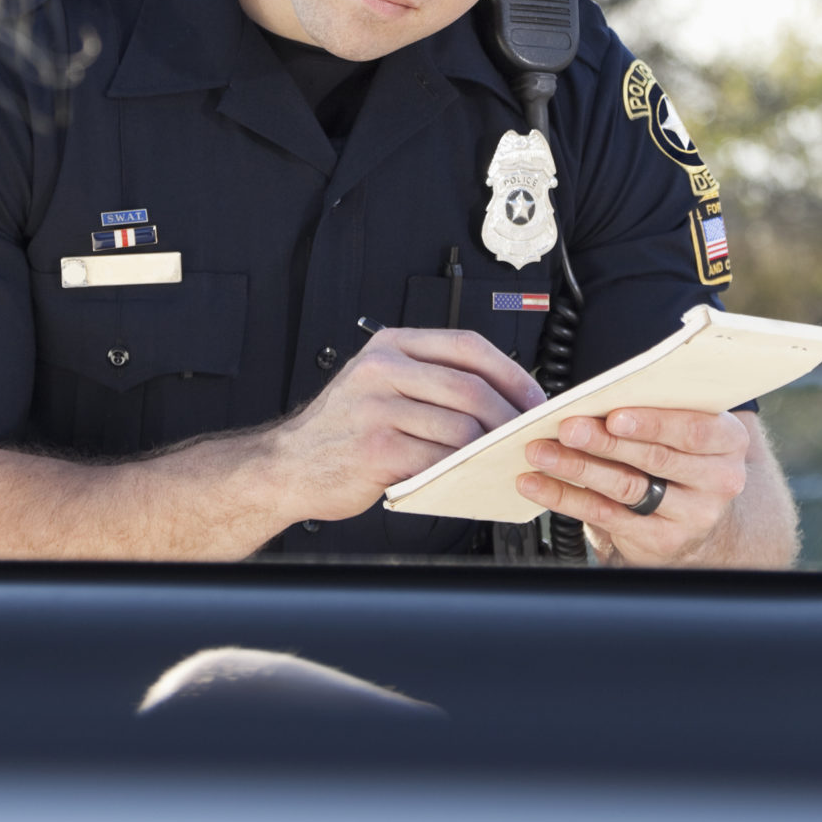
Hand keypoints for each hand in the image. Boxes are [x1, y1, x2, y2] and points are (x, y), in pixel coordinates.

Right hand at [266, 328, 545, 523]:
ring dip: (490, 448)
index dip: (510, 372)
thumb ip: (429, 380)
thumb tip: (502, 395)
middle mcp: (381, 371)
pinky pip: (438, 460)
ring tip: (501, 458)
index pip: (467, 347)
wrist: (288, 465)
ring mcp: (376, 411)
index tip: (533, 396)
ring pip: (459, 427)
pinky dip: (462, 470)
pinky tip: (469, 475)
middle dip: (509, 416)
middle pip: (470, 388)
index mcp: (390, 346)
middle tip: (525, 435)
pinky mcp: (376, 451)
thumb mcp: (378, 383)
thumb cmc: (342, 429)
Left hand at [516, 406, 751, 565]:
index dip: (652, 423)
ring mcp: (691, 515)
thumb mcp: (690, 431)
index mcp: (729, 442)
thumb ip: (660, 412)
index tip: (613, 415)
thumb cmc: (684, 457)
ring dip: (577, 467)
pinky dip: (565, 497)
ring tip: (542, 452)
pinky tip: (538, 483)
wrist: (699, 517)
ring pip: (626, 487)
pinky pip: (606, 515)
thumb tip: (598, 397)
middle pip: (654, 458)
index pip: (694, 430)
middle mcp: (718, 481)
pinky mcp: (660, 540)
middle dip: (604, 441)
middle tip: (567, 428)